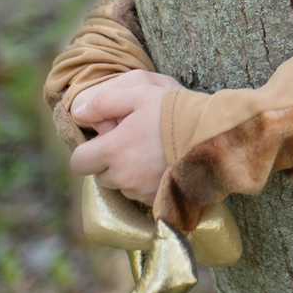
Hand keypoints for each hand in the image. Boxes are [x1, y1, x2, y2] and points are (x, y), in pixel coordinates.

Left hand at [70, 69, 181, 205]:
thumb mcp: (140, 93)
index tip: (102, 142)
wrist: (214, 134)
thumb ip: (104, 102)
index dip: (86, 152)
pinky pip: (141, 195)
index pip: (79, 162)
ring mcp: (141, 191)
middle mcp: (123, 176)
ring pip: (121, 186)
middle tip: (129, 144)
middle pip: (100, 177)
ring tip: (149, 154)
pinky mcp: (158, 199)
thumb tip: (78, 112)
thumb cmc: (175, 110)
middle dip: (108, 163)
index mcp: (113, 150)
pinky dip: (145, 183)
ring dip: (127, 174)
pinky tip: (160, 166)